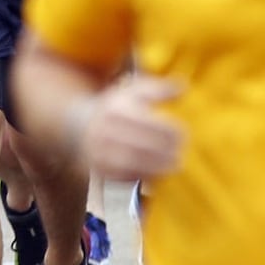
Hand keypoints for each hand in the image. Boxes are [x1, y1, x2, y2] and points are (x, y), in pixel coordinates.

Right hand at [70, 77, 184, 181]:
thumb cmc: (116, 108)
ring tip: (175, 166)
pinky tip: (159, 174)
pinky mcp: (99, 168)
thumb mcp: (134, 91)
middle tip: (181, 152)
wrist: (79, 126)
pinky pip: (124, 176)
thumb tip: (184, 87)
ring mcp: (100, 151)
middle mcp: (105, 130)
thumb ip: (159, 89)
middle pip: (141, 144)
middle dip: (165, 150)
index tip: (184, 134)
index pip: (148, 122)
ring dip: (157, 166)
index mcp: (116, 110)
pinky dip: (144, 176)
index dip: (169, 130)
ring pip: (133, 162)